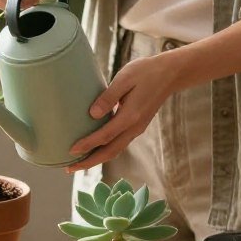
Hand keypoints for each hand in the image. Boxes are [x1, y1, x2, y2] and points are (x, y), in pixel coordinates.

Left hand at [67, 54, 181, 172]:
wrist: (171, 74)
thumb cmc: (146, 72)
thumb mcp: (125, 78)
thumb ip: (108, 97)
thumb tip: (92, 114)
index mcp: (130, 116)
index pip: (105, 136)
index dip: (87, 145)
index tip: (71, 151)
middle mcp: (135, 127)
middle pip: (110, 152)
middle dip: (89, 161)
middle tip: (69, 168)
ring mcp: (137, 128)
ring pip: (115, 150)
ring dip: (96, 159)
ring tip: (78, 163)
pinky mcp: (137, 126)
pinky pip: (119, 144)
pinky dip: (105, 151)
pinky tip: (95, 150)